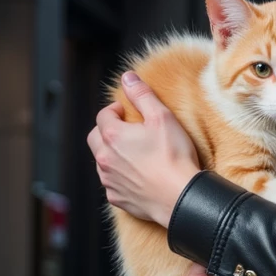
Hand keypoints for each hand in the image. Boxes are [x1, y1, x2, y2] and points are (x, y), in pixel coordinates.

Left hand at [88, 72, 199, 226]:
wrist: (180, 197)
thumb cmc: (173, 157)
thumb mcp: (162, 117)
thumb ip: (142, 95)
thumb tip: (128, 77)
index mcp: (113, 136)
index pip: (103, 115)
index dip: (114, 111)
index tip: (126, 112)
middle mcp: (105, 158)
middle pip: (95, 138)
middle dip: (106, 131)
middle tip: (125, 130)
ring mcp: (109, 180)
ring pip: (101, 161)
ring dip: (111, 154)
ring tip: (132, 153)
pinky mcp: (117, 198)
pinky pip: (111, 183)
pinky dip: (119, 177)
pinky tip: (136, 175)